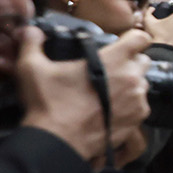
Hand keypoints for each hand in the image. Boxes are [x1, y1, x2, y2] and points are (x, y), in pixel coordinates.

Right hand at [18, 27, 151, 165]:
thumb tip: (29, 30)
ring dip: (130, 85)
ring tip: (109, 91)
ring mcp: (138, 101)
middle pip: (143, 61)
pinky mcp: (137, 120)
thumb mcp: (32, 68)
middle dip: (130, 62)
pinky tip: (111, 109)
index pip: (140, 37)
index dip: (133, 38)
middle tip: (110, 69)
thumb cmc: (48, 103)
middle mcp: (132, 78)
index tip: (123, 43)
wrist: (58, 142)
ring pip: (142, 85)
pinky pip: (140, 106)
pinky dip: (130, 106)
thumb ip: (32, 43)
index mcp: (115, 60)